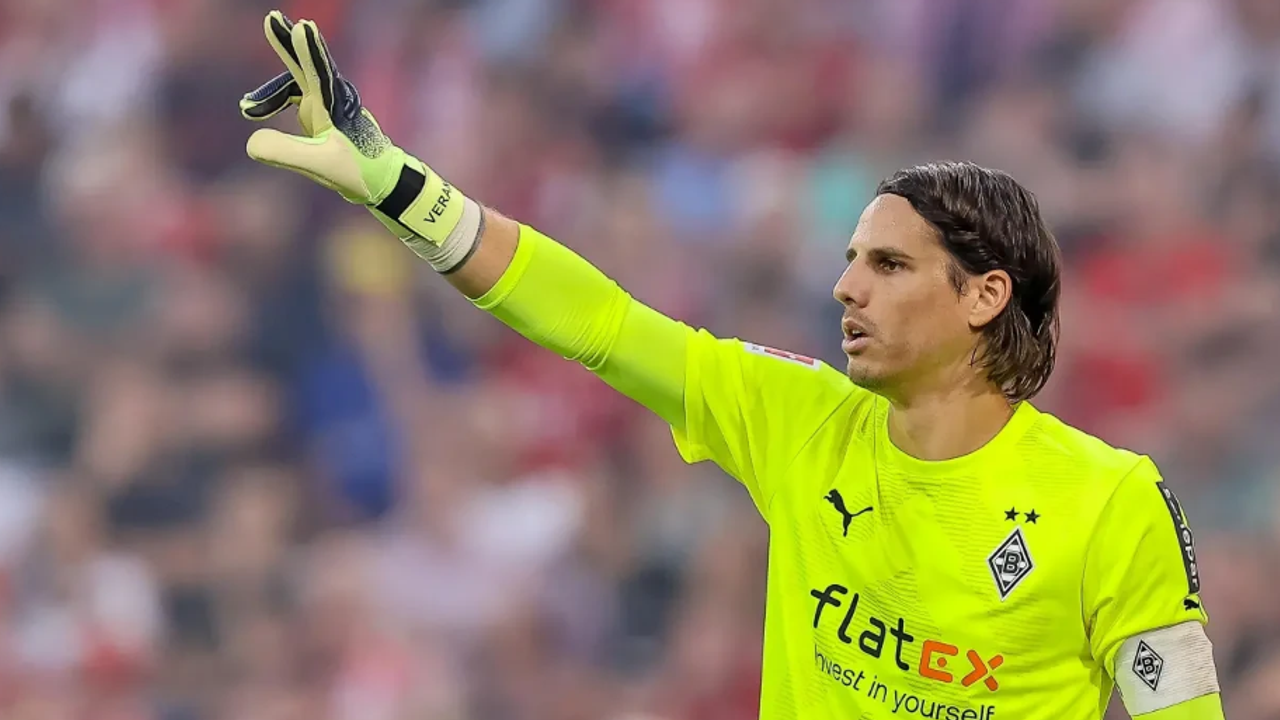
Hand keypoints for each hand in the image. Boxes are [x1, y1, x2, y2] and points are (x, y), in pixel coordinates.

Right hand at [238, 11, 482, 270]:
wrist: (381, 180)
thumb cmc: (358, 171)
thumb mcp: (320, 165)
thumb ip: (286, 152)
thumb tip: (251, 142)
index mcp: (334, 108)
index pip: (319, 74)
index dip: (309, 51)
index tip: (302, 28)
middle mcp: (331, 99)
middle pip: (307, 65)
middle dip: (290, 42)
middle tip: (273, 17)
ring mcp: (327, 104)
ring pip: (299, 78)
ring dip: (275, 79)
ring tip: (249, 104)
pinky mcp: (322, 113)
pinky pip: (295, 96)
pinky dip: (275, 99)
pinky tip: (255, 109)